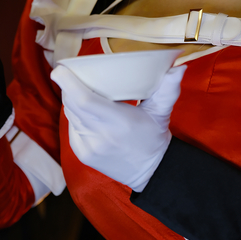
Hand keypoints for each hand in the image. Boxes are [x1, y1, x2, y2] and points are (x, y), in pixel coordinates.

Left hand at [50, 62, 185, 190]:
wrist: (149, 172)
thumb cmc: (154, 138)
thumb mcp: (161, 112)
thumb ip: (168, 89)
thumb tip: (179, 68)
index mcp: (119, 122)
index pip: (84, 100)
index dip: (68, 83)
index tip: (61, 69)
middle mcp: (100, 135)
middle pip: (72, 104)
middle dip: (68, 86)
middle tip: (72, 74)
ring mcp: (88, 147)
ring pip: (71, 115)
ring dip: (72, 100)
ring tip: (81, 90)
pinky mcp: (82, 154)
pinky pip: (72, 127)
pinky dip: (76, 116)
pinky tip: (87, 113)